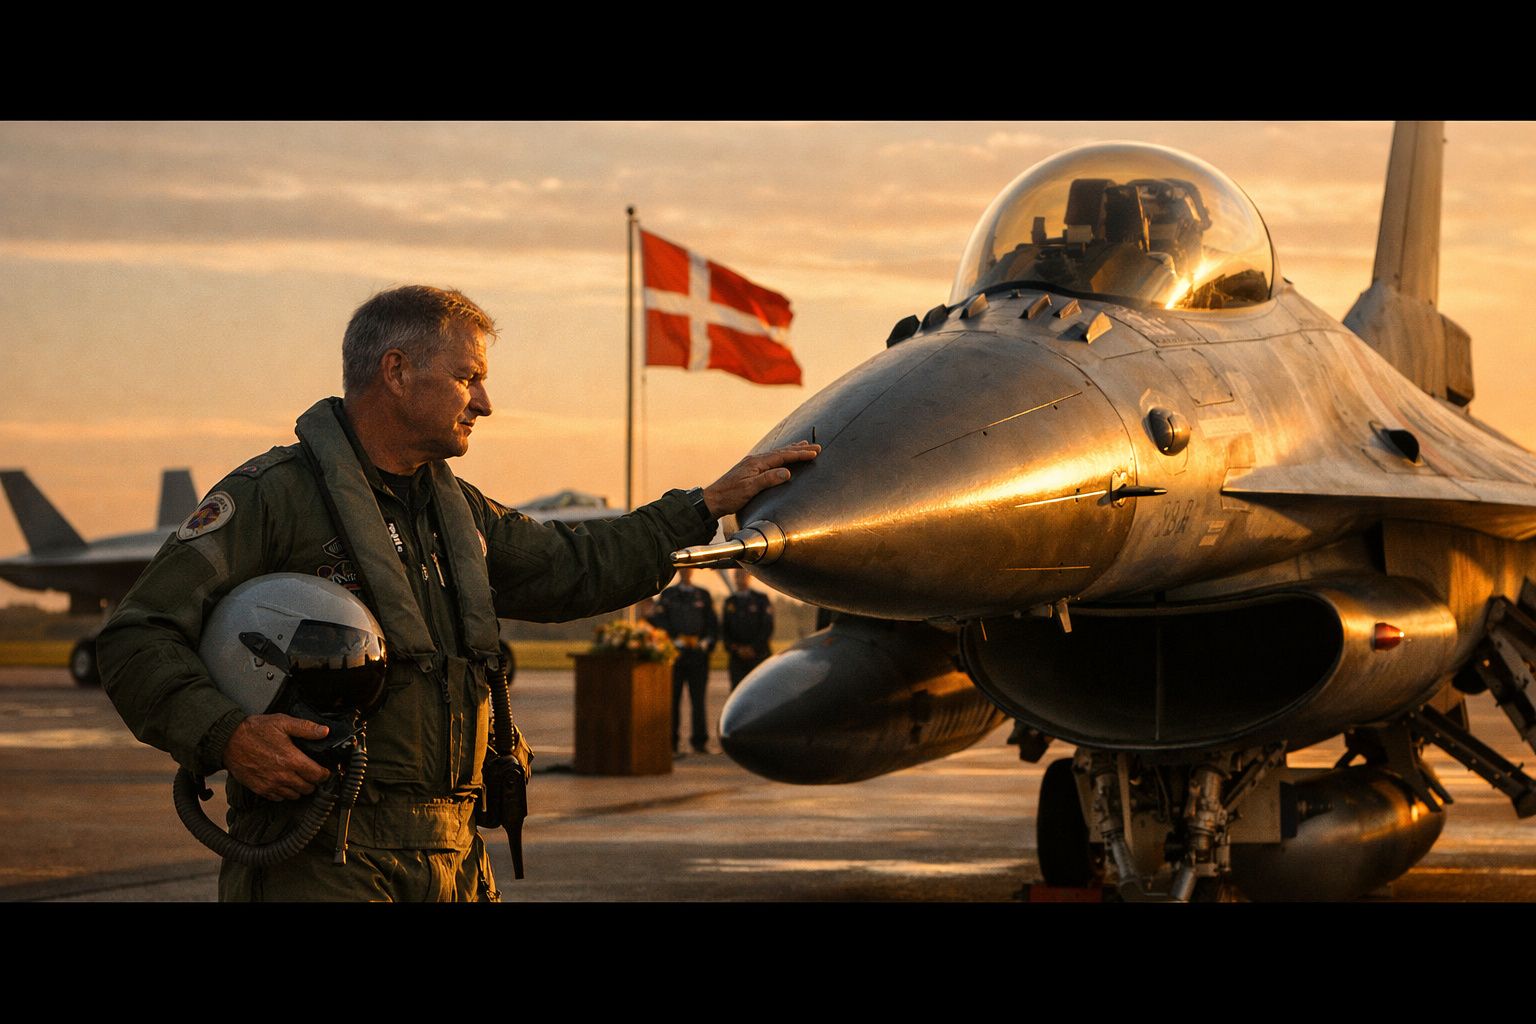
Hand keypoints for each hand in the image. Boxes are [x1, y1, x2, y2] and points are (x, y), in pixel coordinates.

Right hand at [223, 714, 330, 800]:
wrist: (228, 741)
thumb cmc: (254, 730)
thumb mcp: (282, 722)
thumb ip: (306, 728)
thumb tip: (324, 731)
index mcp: (292, 760)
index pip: (318, 776)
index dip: (325, 774)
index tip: (324, 770)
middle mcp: (283, 776)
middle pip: (308, 788)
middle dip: (313, 781)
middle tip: (311, 773)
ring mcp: (271, 785)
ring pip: (294, 795)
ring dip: (299, 788)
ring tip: (298, 778)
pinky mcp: (260, 789)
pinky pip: (278, 798)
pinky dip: (284, 793)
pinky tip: (283, 782)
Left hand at [702, 441, 819, 516]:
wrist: (712, 500)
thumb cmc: (730, 496)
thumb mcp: (750, 489)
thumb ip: (768, 479)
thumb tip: (787, 472)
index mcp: (757, 463)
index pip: (783, 456)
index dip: (800, 454)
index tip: (815, 452)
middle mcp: (755, 460)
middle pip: (781, 452)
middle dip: (800, 449)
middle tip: (816, 447)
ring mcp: (752, 464)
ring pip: (777, 454)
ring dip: (791, 450)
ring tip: (804, 445)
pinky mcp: (750, 470)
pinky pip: (771, 459)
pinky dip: (781, 456)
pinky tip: (783, 457)